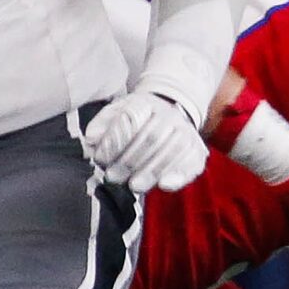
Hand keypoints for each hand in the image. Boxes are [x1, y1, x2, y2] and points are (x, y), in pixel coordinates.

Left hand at [85, 90, 206, 192]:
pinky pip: (192, 163)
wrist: (169, 115)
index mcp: (145, 103)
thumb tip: (91, 139)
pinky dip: (180, 175)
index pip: (131, 119)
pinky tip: (165, 185)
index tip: (100, 158)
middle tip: (113, 177)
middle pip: (152, 138)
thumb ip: (101, 126)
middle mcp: (170, 115)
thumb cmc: (135, 120)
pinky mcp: (197, 151)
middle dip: (130, 161)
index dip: (115, 141)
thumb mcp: (114, 114)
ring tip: (133, 185)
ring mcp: (187, 133)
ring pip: (171, 151)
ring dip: (151, 172)